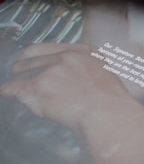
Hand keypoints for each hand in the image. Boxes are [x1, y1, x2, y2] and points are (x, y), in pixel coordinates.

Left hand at [0, 43, 136, 130]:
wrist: (110, 115)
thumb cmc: (113, 104)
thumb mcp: (106, 76)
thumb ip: (87, 70)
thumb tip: (71, 78)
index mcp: (84, 52)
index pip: (49, 47)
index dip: (34, 57)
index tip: (28, 62)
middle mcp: (66, 57)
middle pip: (31, 58)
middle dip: (23, 69)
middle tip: (20, 78)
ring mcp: (51, 70)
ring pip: (21, 73)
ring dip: (19, 83)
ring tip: (21, 92)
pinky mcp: (39, 87)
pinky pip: (13, 88)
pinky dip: (10, 92)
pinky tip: (9, 94)